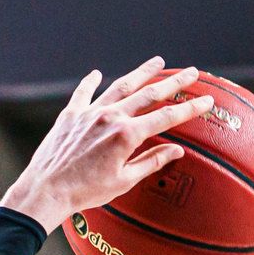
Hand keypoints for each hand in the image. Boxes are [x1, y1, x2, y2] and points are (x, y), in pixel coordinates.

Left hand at [2, 56, 214, 233]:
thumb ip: (151, 162)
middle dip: (173, 82)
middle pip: (148, 94)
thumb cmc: (86, 192)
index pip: (166, 117)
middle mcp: (110, 117)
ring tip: (157, 62)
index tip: (206, 100)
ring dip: (141, 73)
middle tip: (191, 72)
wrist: (47, 189)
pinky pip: (84, 93)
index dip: (189, 108)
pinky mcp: (70, 115)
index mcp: (127, 135)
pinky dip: (91, 82)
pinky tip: (98, 73)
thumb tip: (176, 150)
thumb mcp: (124, 181)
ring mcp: (89, 113)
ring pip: (120, 86)